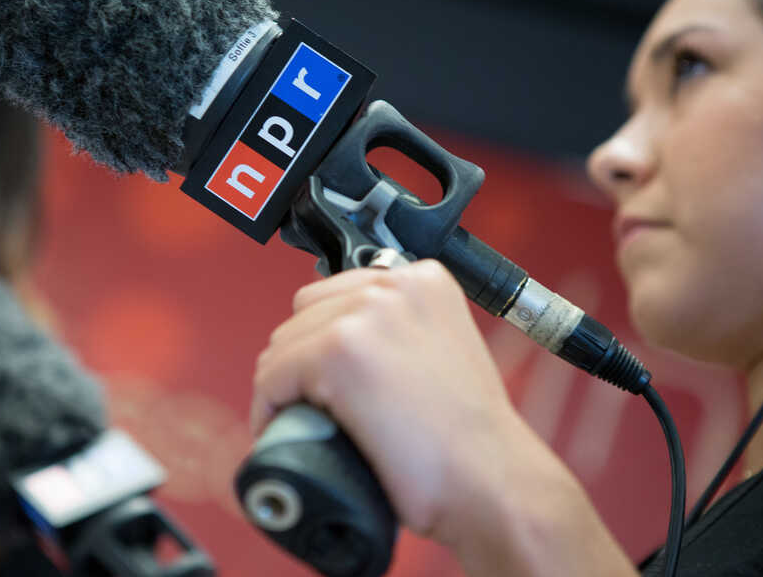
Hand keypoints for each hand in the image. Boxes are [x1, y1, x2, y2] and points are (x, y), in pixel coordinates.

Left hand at [250, 259, 532, 545]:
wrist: (494, 484)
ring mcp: (365, 314)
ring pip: (283, 345)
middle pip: (305, 314)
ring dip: (284, 385)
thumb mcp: (442, 351)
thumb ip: (400, 331)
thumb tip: (345, 342)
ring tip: (303, 421)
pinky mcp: (337, 352)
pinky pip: (272, 377)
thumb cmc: (469, 439)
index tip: (325, 379)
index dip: (324, 340)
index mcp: (424, 279)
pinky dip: (268, 409)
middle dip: (302, 360)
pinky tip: (283, 431)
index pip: (338, 294)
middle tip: (314, 406)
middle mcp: (395, 284)